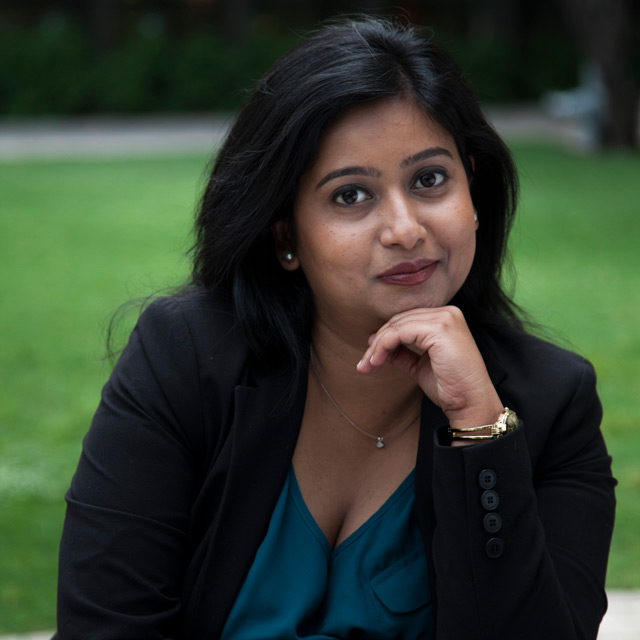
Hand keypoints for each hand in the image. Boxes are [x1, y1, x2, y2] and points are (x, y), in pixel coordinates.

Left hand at [356, 306, 502, 430]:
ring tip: (367, 366)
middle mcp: (447, 313)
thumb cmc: (450, 387)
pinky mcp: (439, 328)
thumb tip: (376, 344)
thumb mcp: (419, 365)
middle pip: (399, 321)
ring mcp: (445, 318)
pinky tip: (377, 361)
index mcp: (445, 318)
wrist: (470, 403)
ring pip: (396, 325)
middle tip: (363, 365)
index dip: (384, 337)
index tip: (369, 358)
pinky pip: (400, 332)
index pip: (406, 320)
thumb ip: (401, 352)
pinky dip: (384, 346)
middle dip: (377, 343)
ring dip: (377, 347)